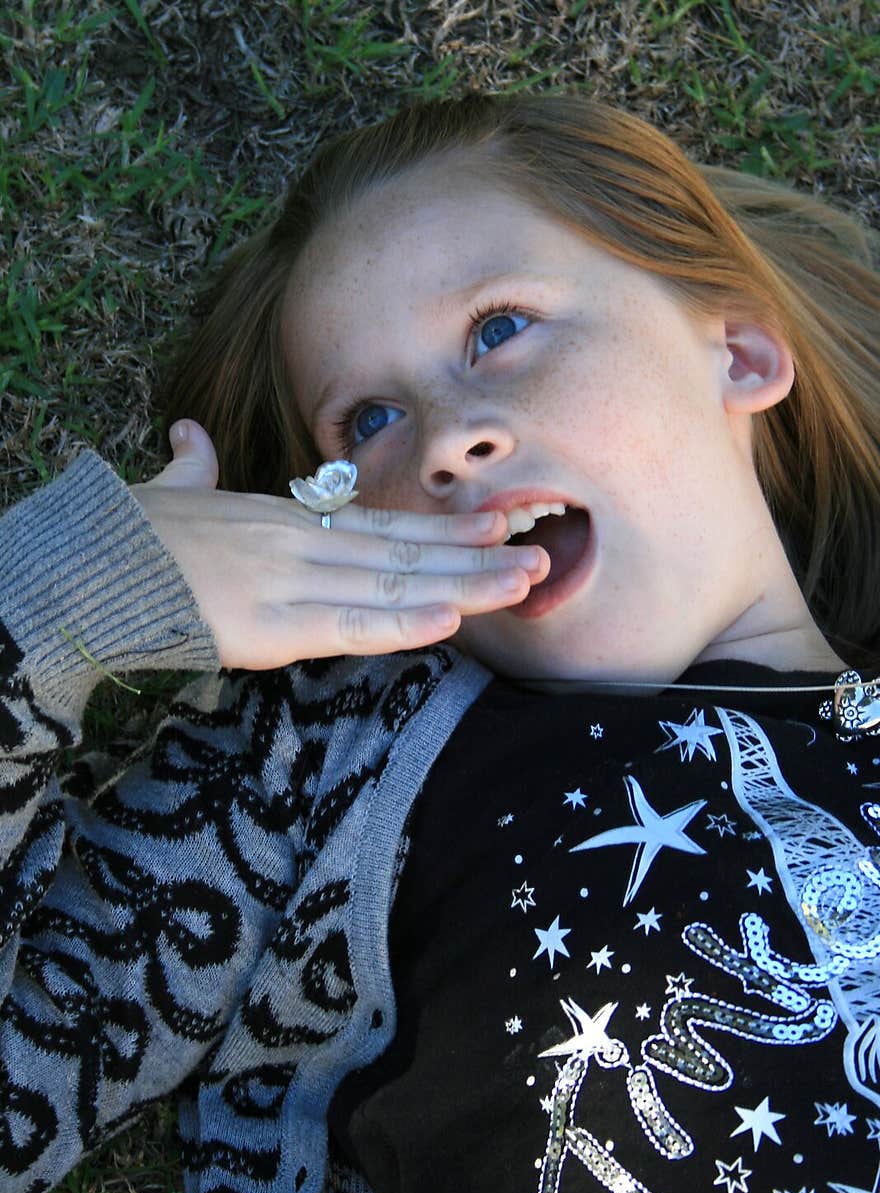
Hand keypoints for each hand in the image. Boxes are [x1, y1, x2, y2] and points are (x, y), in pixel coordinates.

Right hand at [130, 420, 548, 669]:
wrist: (90, 561)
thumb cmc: (128, 533)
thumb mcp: (171, 490)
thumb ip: (192, 465)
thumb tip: (190, 435)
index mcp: (285, 520)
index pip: (380, 524)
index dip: (441, 529)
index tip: (493, 526)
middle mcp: (301, 544)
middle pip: (404, 552)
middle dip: (475, 557)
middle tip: (540, 557)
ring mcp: (291, 580)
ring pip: (393, 585)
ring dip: (463, 587)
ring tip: (523, 584)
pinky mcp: (271, 623)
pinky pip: (347, 625)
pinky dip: (399, 625)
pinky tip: (447, 623)